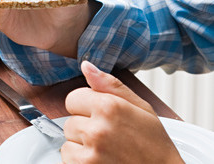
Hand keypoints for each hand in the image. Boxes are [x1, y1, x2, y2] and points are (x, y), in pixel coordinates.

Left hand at [62, 61, 182, 163]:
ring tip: (106, 150)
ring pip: (67, 141)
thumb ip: (110, 84)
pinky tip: (99, 160)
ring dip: (81, 146)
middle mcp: (97, 130)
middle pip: (70, 121)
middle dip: (85, 127)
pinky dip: (79, 161)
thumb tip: (86, 66)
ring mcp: (90, 153)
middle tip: (109, 136)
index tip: (101, 116)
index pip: (72, 98)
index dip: (86, 107)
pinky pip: (67, 158)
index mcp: (109, 107)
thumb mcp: (141, 107)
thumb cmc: (154, 145)